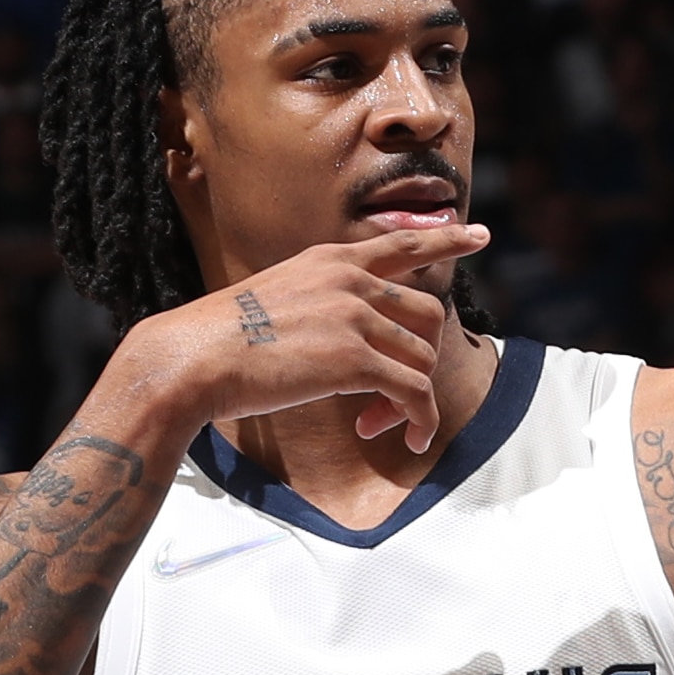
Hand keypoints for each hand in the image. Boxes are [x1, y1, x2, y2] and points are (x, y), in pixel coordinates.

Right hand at [108, 227, 490, 456]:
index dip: (446, 238)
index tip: (480, 234)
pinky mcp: (356, 360)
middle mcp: (350, 280)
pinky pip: (414, 393)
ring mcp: (355, 316)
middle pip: (427, 314)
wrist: (193, 359)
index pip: (402, 242)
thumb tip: (353, 336)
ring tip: (377, 425)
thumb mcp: (278, 299)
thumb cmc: (222, 341)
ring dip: (408, 401)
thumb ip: (323, 304)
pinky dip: (418, 420)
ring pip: (422, 360)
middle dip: (419, 360)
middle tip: (392, 401)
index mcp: (330, 261)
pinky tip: (404, 440)